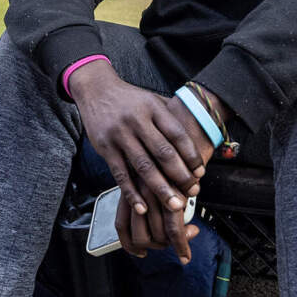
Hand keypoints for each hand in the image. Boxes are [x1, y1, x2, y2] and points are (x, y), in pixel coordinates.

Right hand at [69, 60, 210, 260]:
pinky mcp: (105, 148)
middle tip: (192, 192)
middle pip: (163, 152)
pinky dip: (131, 193)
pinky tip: (142, 207)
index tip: (200, 172)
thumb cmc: (130, 99)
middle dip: (180, 175)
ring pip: (143, 166)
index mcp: (153, 109)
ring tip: (174, 205)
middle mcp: (137, 121)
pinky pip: (121, 174)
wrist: (95, 89)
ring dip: (160, 189)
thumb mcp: (153, 100)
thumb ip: (171, 116)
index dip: (191, 155)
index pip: (177, 135)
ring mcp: (120, 135)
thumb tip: (200, 132)